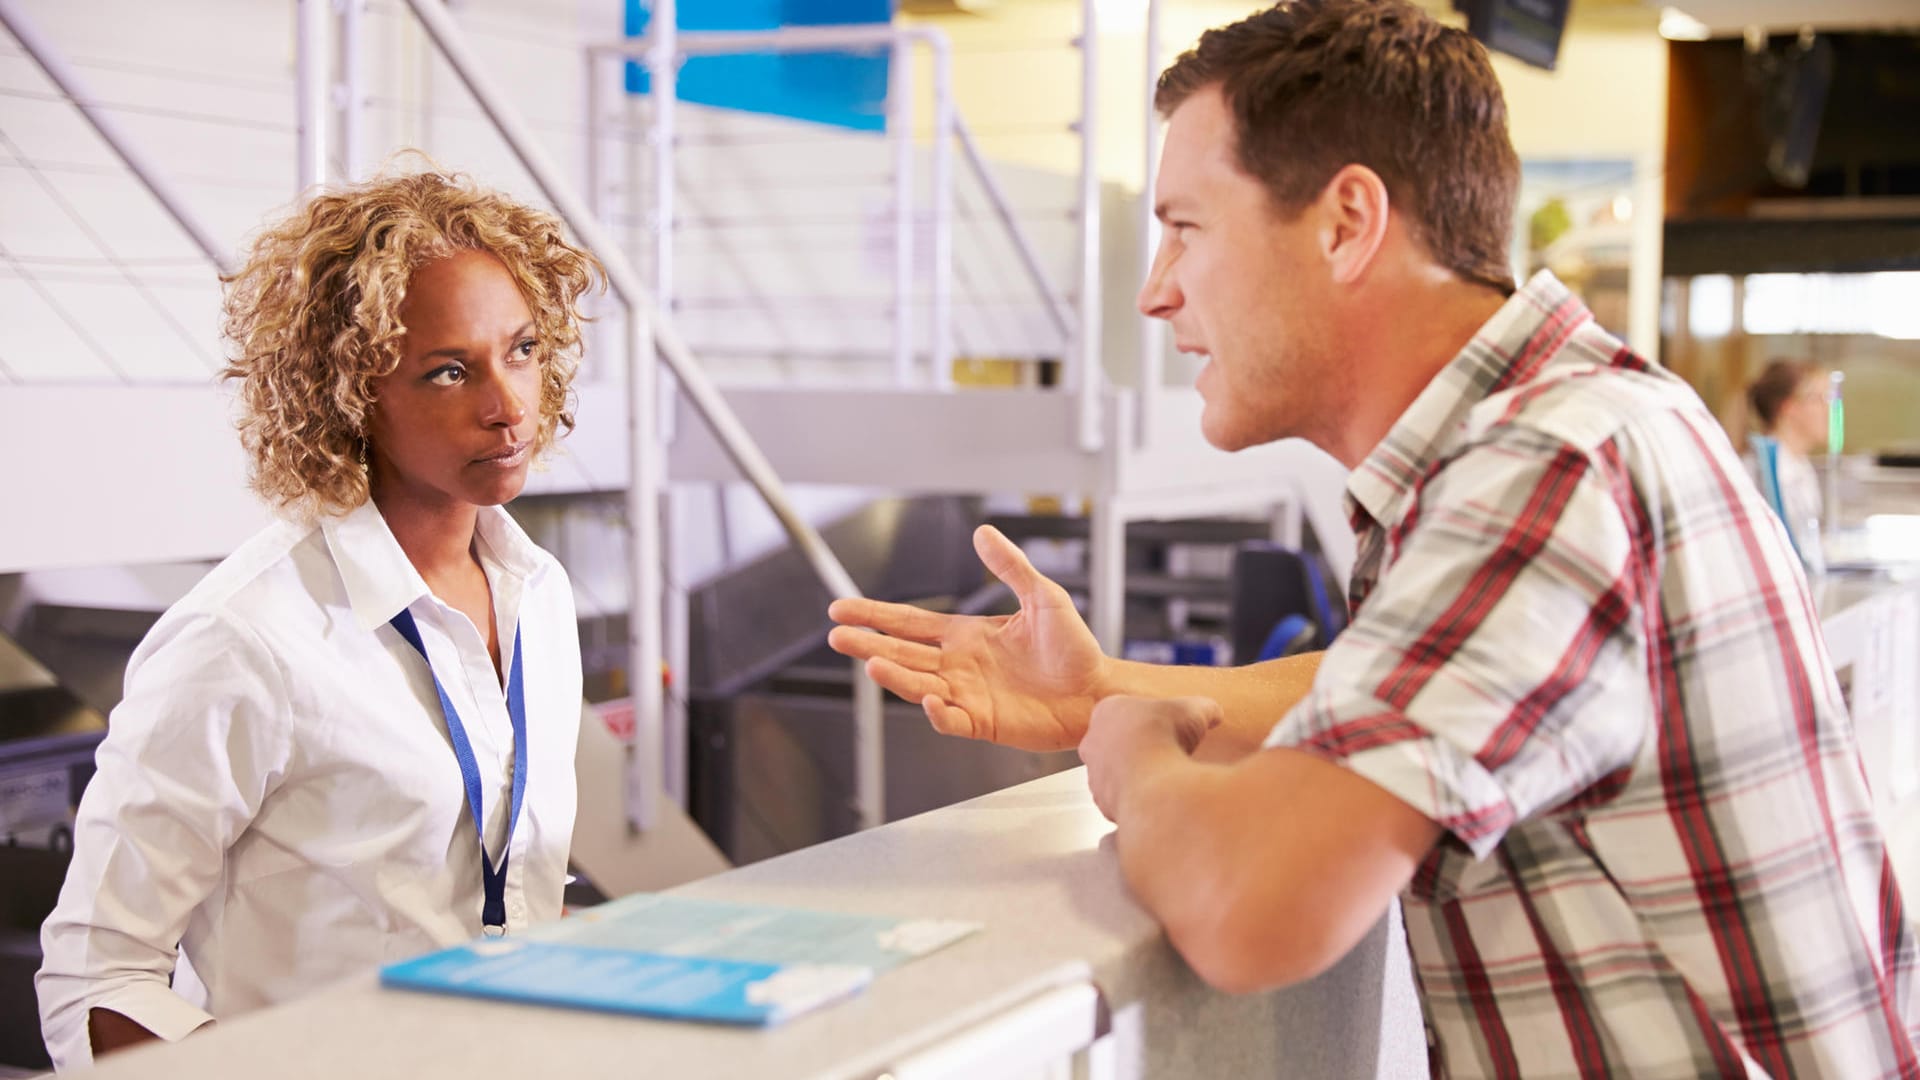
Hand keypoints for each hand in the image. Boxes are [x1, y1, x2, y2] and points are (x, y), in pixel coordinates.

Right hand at [827, 525, 1106, 750]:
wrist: (1098, 690)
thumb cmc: (1074, 648)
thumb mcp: (1043, 597)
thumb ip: (1011, 567)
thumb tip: (983, 532)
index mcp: (967, 636)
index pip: (910, 623)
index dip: (876, 615)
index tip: (842, 608)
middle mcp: (959, 666)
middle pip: (903, 653)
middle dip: (868, 644)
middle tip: (837, 636)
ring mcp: (968, 695)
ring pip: (918, 685)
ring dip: (895, 675)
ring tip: (872, 662)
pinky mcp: (983, 722)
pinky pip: (951, 719)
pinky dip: (937, 712)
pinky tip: (928, 700)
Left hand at [1078, 695, 1220, 820]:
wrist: (1152, 781)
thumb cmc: (1162, 737)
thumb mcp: (1193, 711)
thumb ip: (1203, 709)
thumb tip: (1213, 712)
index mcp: (1108, 710)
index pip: (1123, 713)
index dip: (1146, 721)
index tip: (1163, 728)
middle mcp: (1093, 742)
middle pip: (1114, 744)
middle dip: (1136, 750)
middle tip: (1162, 755)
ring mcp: (1095, 774)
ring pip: (1114, 775)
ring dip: (1135, 777)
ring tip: (1162, 781)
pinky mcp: (1102, 804)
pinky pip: (1119, 802)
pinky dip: (1136, 801)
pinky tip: (1156, 800)